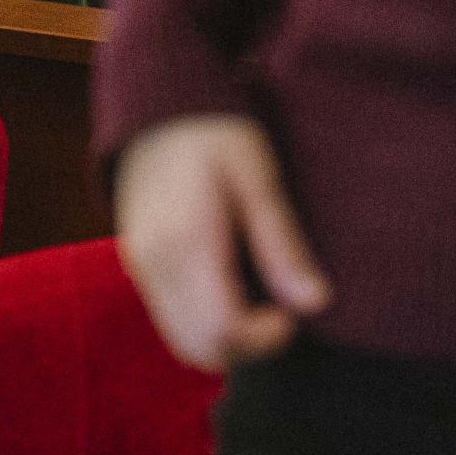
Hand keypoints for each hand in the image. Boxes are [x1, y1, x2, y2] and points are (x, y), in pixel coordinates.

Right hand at [115, 114, 330, 369]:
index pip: (223, 331)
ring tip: (260, 298)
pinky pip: (171, 320)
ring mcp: (141, 268)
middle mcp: (155, 266)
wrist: (158, 105)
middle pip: (200, 349)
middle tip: (281, 311)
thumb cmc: (216, 132)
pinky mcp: (139, 266)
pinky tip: (233, 285)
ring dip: (226, 339)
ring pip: (182, 343)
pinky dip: (205, 324)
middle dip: (248, 347)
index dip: (267, 338)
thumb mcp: (259, 179)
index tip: (293, 311)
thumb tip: (316, 304)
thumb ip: (283, 245)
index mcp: (187, 244)